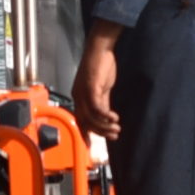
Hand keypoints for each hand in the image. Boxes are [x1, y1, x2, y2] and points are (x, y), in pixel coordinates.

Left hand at [73, 25, 121, 139]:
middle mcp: (78, 97)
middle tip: (114, 136)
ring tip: (117, 128)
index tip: (91, 145)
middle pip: (85, 122)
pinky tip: (115, 118)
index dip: (84, 134)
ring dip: (104, 126)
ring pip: (91, 118)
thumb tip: (106, 118)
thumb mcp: (102, 88)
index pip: (79, 120)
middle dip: (100, 133)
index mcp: (79, 97)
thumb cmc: (101, 66)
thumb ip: (103, 102)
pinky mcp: (90, 88)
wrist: (100, 49)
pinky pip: (97, 108)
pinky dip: (106, 116)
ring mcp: (82, 93)